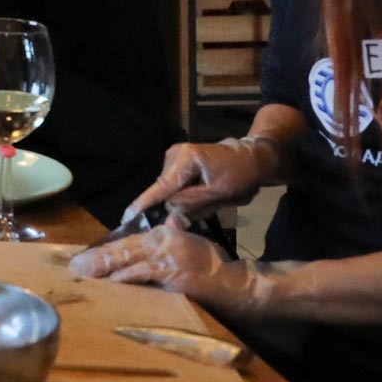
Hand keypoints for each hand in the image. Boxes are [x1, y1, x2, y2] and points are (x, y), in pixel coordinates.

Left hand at [70, 223, 268, 318]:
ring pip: (125, 262)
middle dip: (96, 258)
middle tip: (74, 265)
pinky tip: (107, 284)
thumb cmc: (213, 266)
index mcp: (165, 234)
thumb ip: (172, 239)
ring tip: (83, 274)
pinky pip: (138, 276)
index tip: (89, 256)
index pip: (128, 240)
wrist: (233, 283)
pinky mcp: (168, 274)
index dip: (107, 249)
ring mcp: (164, 258)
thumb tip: (164, 228)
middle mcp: (161, 241)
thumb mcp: (191, 245)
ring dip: (102, 269)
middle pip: (121, 249)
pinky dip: (121, 280)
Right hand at [130, 136, 282, 216]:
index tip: (126, 219)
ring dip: (179, 202)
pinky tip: (198, 199)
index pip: (160, 187)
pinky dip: (183, 196)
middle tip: (179, 226)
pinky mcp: (180, 164)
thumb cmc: (240, 175)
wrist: (255, 158)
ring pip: (170, 190)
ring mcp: (175, 158)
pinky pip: (175, 186)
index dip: (143, 205)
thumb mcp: (219, 195)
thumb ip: (191, 208)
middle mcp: (174, 155)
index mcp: (183, 159)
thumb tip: (168, 223)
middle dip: (167, 208)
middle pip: (163, 190)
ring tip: (201, 206)